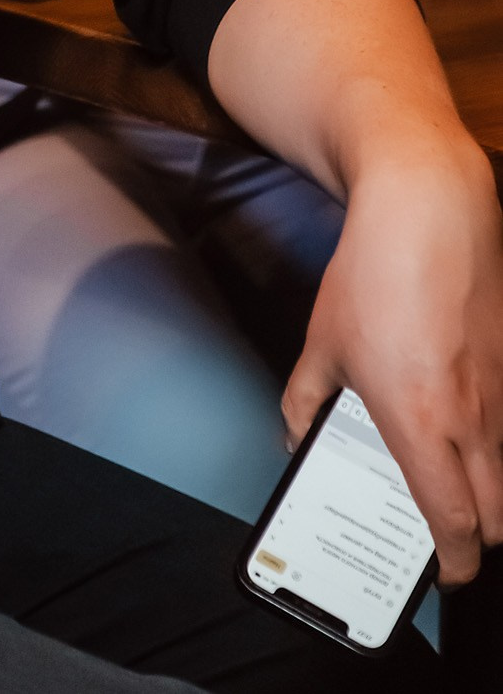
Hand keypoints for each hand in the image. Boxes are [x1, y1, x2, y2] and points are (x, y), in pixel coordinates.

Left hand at [285, 140, 502, 584]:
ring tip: (444, 470)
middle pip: (497, 517)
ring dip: (484, 485)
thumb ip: (305, 401)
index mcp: (421, 424)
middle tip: (443, 527)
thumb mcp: (322, 342)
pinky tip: (456, 411)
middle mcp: (472, 419)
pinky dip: (490, 436)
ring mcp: (501, 392)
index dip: (450, 563)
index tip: (438, 568)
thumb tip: (296, 436)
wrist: (430, 210)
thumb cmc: (373, 276)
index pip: (455, 525)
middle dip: (475, 536)